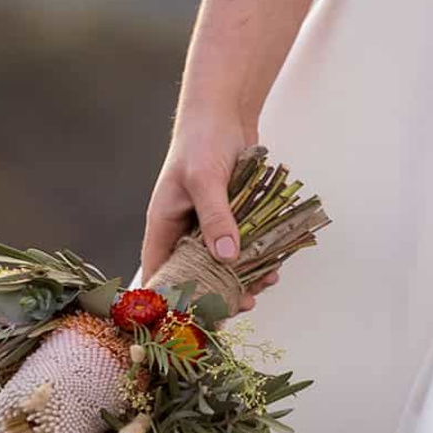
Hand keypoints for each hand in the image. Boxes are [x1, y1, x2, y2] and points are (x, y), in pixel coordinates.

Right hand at [140, 111, 278, 312]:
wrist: (224, 114)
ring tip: (265, 282)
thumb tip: (227, 257)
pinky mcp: (231, 219)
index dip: (171, 298)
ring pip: (222, 265)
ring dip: (243, 277)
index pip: (159, 272)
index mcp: (163, 226)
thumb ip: (216, 218)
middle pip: (194, 275)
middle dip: (218, 293)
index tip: (194, 317)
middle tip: (243, 304)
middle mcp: (183, 231)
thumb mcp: (205, 180)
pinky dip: (256, 258)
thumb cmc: (201, 142)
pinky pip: (242, 247)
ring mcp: (208, 227)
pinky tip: (274, 264)